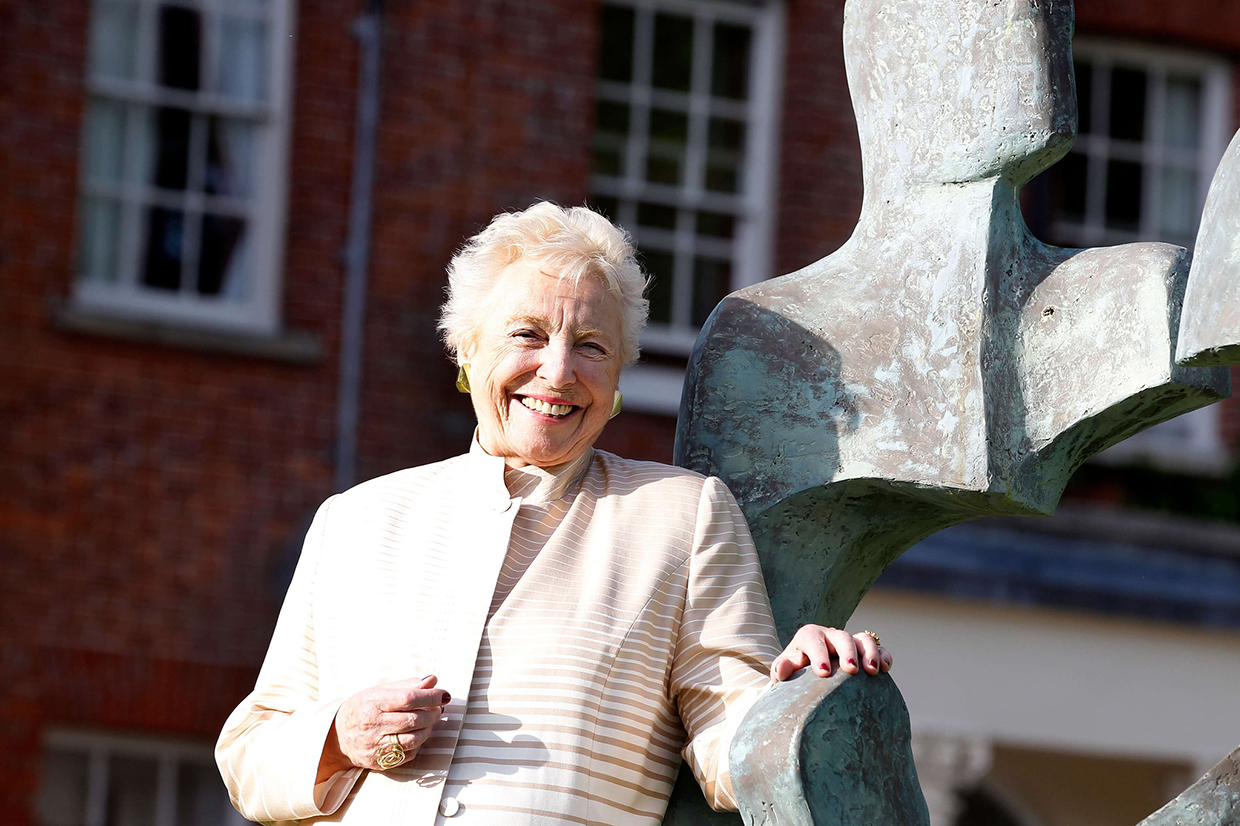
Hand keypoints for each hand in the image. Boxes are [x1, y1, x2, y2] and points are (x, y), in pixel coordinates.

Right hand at [318, 675, 449, 779]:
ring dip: (429, 729)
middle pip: (414, 719)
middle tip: (438, 707)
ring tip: (429, 720)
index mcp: (373, 703)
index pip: (409, 698)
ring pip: (414, 739)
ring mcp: (375, 746)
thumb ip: (408, 685)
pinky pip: (408, 754)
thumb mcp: (380, 691)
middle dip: (433, 712)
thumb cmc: (363, 708)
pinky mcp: (379, 762)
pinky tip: (416, 734)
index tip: (443, 694)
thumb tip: (433, 680)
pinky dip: (418, 743)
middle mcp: (373, 725)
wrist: (337, 736)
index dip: (431, 696)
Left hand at [771, 625, 892, 681]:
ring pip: (863, 638)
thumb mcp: (785, 672)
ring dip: (870, 652)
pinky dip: (884, 655)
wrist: (808, 676)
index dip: (819, 654)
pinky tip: (886, 669)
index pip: (813, 639)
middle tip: (851, 670)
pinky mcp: (864, 651)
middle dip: (847, 652)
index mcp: (808, 637)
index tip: (824, 673)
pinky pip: (878, 647)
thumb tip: (782, 670)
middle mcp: (830, 635)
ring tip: (872, 671)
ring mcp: (849, 642)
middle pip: (841, 636)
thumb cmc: (795, 674)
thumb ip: (782, 670)